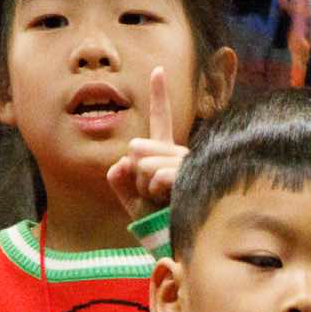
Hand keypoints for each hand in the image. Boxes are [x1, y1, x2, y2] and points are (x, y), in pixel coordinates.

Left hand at [105, 67, 188, 220]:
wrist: (176, 242)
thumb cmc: (158, 224)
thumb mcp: (132, 201)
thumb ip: (120, 181)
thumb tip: (120, 163)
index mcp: (165, 154)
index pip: (160, 122)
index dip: (159, 95)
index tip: (158, 70)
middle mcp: (179, 154)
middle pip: (137, 150)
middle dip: (134, 177)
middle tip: (152, 196)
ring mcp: (186, 163)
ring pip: (144, 165)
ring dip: (145, 189)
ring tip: (162, 201)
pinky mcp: (190, 176)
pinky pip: (157, 175)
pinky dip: (155, 191)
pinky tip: (170, 198)